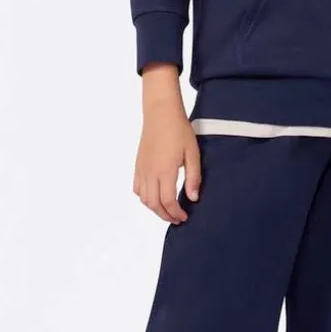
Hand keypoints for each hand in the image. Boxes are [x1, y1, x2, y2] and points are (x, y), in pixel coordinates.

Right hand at [133, 102, 201, 222]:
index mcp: (165, 171)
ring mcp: (142, 169)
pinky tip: (154, 196)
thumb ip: (193, 178)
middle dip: (165, 215)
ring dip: (155, 208)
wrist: (161, 113)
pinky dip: (145, 197)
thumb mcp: (192, 153)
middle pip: (154, 204)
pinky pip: (137, 188)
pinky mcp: (138, 165)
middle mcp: (150, 172)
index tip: (184, 217)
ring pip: (144, 199)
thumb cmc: (179, 130)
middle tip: (177, 218)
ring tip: (167, 210)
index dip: (176, 213)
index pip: (168, 202)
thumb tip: (193, 198)